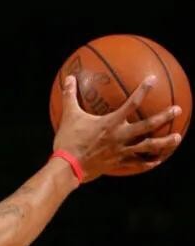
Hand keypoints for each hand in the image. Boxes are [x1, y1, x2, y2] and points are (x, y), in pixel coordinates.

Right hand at [54, 74, 181, 180]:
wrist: (67, 167)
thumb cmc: (68, 140)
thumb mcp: (69, 116)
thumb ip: (70, 96)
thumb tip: (69, 78)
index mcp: (111, 123)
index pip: (132, 103)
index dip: (143, 90)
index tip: (153, 80)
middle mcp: (120, 136)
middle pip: (148, 126)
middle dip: (164, 117)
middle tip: (177, 109)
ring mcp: (121, 151)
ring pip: (148, 147)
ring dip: (164, 143)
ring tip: (177, 138)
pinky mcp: (118, 163)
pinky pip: (137, 163)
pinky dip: (149, 162)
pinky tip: (158, 160)